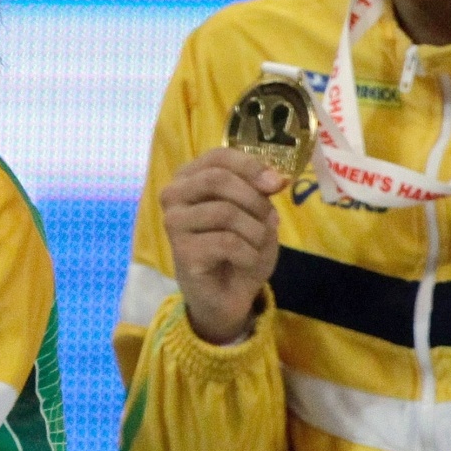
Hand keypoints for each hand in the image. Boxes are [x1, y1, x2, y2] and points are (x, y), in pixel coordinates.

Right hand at [161, 148, 286, 344]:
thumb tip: (276, 178)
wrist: (227, 294)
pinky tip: (247, 261)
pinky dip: (249, 253)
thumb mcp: (256, 213)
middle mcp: (173, 195)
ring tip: (259, 244)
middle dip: (254, 200)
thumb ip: (260, 191)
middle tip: (271, 219)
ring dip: (255, 230)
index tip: (277, 184)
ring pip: (224, 212)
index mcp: (189, 178)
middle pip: (217, 179)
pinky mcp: (182, 251)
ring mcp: (173, 223)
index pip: (217, 157)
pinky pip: (227, 243)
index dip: (250, 166)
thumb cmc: (239, 247)